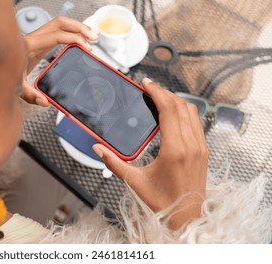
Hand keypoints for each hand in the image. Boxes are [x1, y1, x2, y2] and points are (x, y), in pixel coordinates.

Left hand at [20, 16, 98, 106]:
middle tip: (94, 37)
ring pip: (60, 24)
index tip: (86, 47)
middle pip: (60, 22)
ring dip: (77, 27)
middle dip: (79, 27)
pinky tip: (79, 41)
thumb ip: (30, 95)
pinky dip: (71, 33)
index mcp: (29, 45)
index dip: (74, 38)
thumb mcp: (16, 87)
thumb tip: (44, 102)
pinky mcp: (39, 42)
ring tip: (92, 36)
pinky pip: (58, 31)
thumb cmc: (2, 75)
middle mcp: (34, 38)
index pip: (56, 35)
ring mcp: (37, 38)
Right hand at [93, 79, 208, 228]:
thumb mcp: (135, 182)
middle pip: (181, 106)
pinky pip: (196, 122)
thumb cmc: (163, 203)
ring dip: (176, 101)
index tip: (146, 83)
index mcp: (175, 150)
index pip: (169, 109)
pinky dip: (184, 112)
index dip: (157, 92)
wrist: (187, 218)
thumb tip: (97, 148)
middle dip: (164, 92)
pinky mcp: (203, 151)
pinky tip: (172, 114)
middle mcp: (192, 145)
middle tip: (149, 88)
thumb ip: (113, 163)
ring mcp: (200, 147)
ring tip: (159, 98)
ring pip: (192, 112)